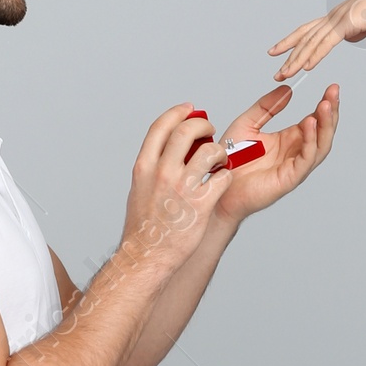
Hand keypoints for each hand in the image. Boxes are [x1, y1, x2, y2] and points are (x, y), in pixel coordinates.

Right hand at [119, 102, 233, 272]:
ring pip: (210, 151)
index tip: (189, 109)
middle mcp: (162, 172)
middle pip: (186, 131)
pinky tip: (222, 182)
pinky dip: (226, 176)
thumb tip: (168, 149)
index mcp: (144, 166)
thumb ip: (153, 167)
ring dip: (220, 151)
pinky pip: (222, 178)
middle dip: (203, 125)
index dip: (178, 113)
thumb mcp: (140, 189)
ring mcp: (182, 188)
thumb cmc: (144, 227)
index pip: (161, 126)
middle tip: (211, 131)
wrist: (147, 256)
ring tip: (220, 160)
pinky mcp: (201, 204)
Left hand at [212, 82, 339, 223]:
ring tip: (326, 105)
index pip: (315, 120)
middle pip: (322, 131)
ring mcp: (294, 166)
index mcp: (289, 139)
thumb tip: (287, 90)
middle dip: (331, 112)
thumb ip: (266, 106)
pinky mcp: (289, 178)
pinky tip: (309, 123)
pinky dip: (310, 141)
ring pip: (320, 145)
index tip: (331, 87)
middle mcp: (295, 152)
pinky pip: (305, 159)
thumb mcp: (247, 123)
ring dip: (326, 125)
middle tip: (334, 91)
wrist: (219, 184)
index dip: (324, 104)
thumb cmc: (231, 160)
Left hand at [268, 0, 365, 78]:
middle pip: (303, 37)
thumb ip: (356, 30)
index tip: (278, 51)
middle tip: (276, 70)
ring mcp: (338, 20)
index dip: (292, 41)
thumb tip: (350, 36)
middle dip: (287, 54)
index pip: (308, 31)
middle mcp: (332, 17)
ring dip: (296, 60)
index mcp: (336, 17)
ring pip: (311, 42)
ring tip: (284, 73)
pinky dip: (314, 56)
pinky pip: (326, 44)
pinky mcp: (346, 25)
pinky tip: (305, 67)